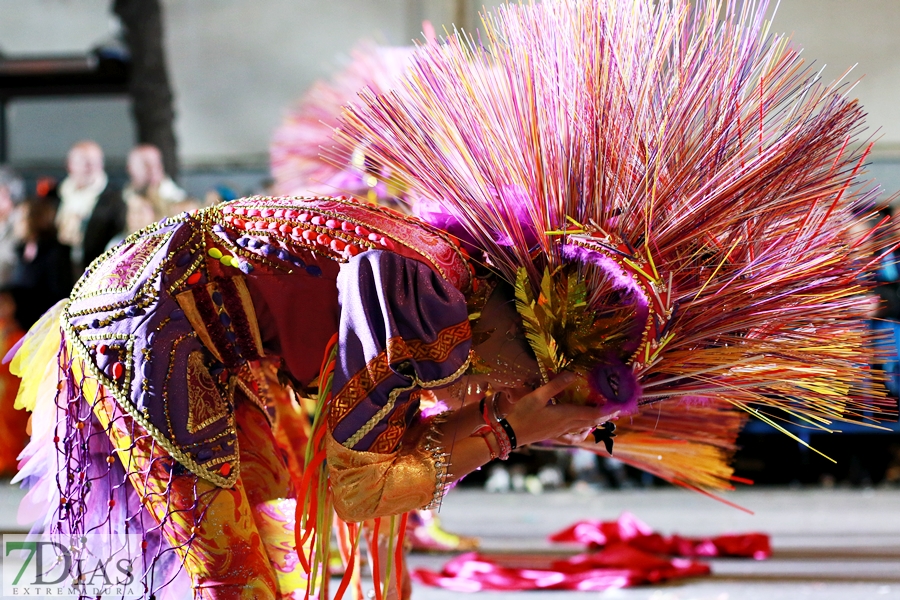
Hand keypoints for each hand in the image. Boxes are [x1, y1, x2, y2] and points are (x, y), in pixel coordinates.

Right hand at [501, 373, 620, 446]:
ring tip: (606, 418)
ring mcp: (561, 432)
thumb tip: (574, 374)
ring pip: (584, 428)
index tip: (620, 406)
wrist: (511, 433)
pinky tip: (584, 432)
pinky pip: (573, 437)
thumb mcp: (538, 395)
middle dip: (606, 415)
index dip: (607, 410)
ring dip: (596, 422)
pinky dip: (582, 435)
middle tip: (618, 410)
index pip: (592, 413)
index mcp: (566, 415)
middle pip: (591, 421)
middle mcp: (567, 425)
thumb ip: (556, 385)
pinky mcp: (555, 435)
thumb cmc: (524, 413)